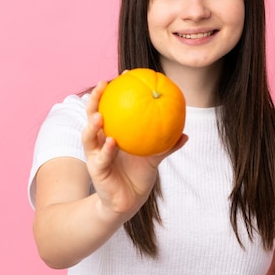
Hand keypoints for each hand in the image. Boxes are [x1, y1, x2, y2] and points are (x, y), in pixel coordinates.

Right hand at [81, 80, 186, 219]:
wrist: (129, 200)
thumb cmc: (139, 174)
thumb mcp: (154, 157)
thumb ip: (167, 146)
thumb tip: (186, 134)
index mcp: (111, 132)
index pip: (110, 106)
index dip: (114, 90)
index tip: (124, 74)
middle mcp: (99, 140)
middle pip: (92, 115)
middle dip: (94, 99)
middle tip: (102, 85)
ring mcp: (95, 154)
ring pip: (88, 136)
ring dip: (92, 124)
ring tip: (99, 115)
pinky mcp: (96, 170)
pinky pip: (101, 158)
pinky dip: (106, 150)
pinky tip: (111, 142)